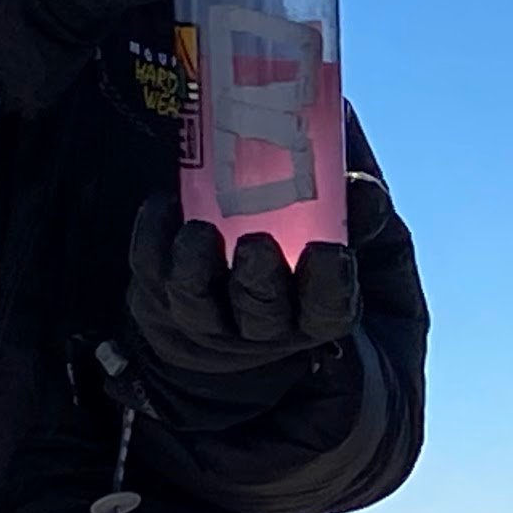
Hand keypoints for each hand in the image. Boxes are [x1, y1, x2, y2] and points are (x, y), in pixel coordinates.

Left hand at [123, 188, 367, 391]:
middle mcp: (263, 327)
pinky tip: (164, 204)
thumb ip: (363, 216)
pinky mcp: (161, 297)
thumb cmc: (314, 259)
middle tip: (257, 243)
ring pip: (198, 306)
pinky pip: (149, 277)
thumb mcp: (357, 243)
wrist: (249, 292)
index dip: (327, 284)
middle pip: (261, 315)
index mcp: (317, 314)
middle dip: (258, 280)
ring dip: (195, 268)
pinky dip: (151, 240)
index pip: (328, 310)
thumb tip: (360, 185)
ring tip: (198, 229)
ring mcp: (209, 317)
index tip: (328, 250)